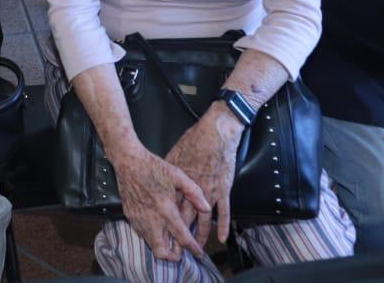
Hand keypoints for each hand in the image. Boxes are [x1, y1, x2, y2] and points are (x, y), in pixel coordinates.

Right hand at [112, 141, 210, 262]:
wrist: (128, 161)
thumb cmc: (153, 166)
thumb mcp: (178, 176)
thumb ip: (194, 193)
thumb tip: (207, 208)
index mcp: (166, 209)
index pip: (182, 237)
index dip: (192, 248)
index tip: (198, 252)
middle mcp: (152, 218)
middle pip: (162, 251)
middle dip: (173, 257)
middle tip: (180, 254)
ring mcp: (139, 218)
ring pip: (150, 244)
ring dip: (161, 247)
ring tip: (169, 242)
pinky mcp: (129, 216)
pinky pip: (141, 233)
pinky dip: (150, 236)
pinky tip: (156, 228)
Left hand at [164, 104, 243, 247]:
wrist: (214, 133)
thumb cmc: (193, 142)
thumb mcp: (174, 157)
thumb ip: (168, 173)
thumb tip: (159, 182)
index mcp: (178, 183)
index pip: (170, 208)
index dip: (166, 222)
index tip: (162, 234)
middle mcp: (192, 191)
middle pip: (184, 217)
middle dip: (180, 234)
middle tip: (177, 250)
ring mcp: (209, 191)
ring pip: (203, 219)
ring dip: (200, 234)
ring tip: (197, 248)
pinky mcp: (223, 189)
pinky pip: (224, 211)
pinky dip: (222, 225)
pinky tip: (221, 238)